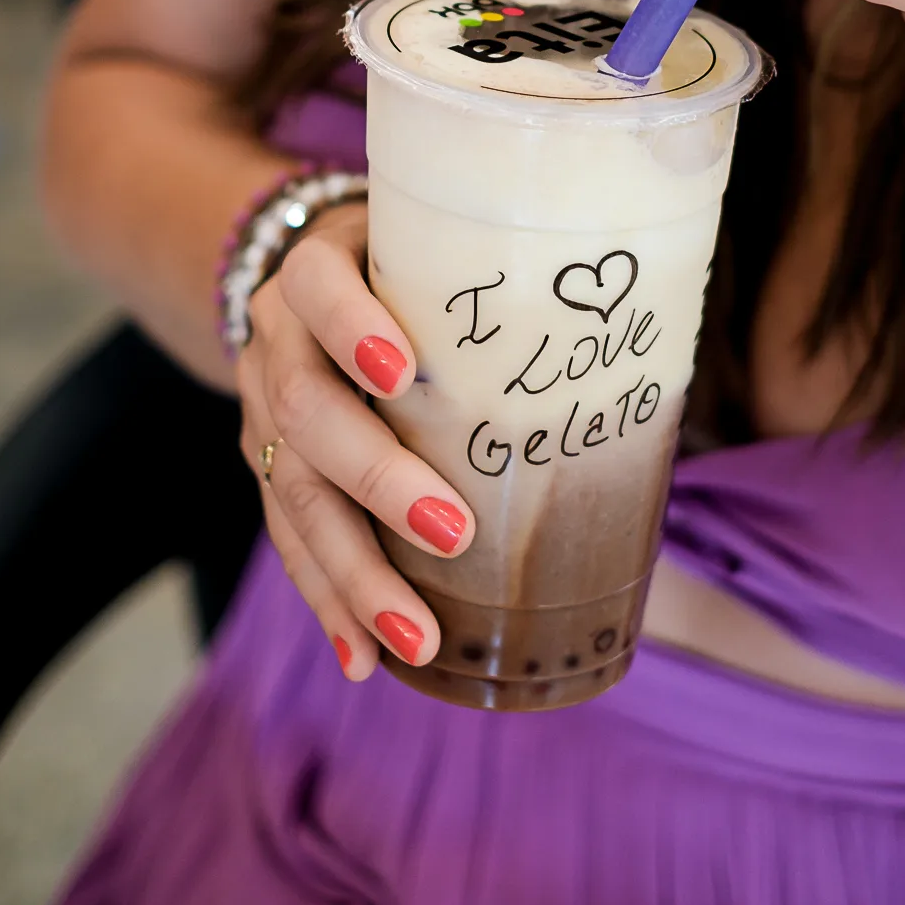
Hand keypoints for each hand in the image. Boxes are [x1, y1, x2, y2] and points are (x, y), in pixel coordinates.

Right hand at [236, 200, 475, 679]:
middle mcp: (277, 338)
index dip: (350, 325)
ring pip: (292, 493)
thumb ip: (504, 277)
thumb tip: (643, 340)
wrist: (308, 277)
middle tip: (454, 532)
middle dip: (377, 479)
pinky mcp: (264, 467)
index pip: (317, 285)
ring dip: (355, 574)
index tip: (404, 371)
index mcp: (316, 267)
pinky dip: (331, 602)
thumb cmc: (414, 264)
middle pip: (306, 410)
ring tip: (415, 636)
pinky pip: (289, 541)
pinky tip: (365, 659)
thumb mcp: (438, 245)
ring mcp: (260, 409)